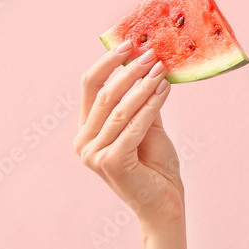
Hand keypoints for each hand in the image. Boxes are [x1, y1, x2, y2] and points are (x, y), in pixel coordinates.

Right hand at [74, 40, 183, 234]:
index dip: (107, 63)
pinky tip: (165, 90)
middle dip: (128, 71)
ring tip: (161, 68)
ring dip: (142, 85)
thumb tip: (148, 62)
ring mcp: (94, 155)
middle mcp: (83, 143)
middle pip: (103, 95)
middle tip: (150, 53)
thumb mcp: (146, 126)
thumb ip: (141, 99)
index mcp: (86, 131)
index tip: (128, 43)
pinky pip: (133, 126)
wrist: (164, 204)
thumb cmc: (155, 166)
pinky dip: (150, 105)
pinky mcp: (111, 162)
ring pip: (119, 109)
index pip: (89, 87)